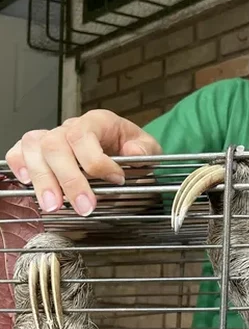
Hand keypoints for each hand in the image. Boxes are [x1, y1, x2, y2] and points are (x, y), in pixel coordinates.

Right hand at [4, 109, 161, 216]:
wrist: (122, 147)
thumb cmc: (131, 146)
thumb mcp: (148, 147)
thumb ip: (146, 150)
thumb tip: (134, 153)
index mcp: (98, 121)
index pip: (84, 135)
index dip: (97, 161)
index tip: (116, 181)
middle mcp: (71, 127)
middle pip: (56, 145)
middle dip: (69, 179)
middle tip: (83, 207)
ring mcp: (52, 137)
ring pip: (34, 149)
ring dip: (43, 180)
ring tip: (54, 206)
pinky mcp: (39, 150)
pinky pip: (19, 151)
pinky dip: (19, 165)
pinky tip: (27, 183)